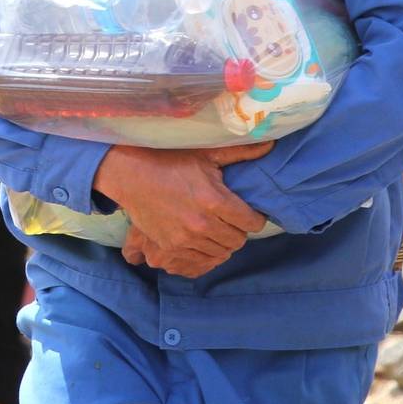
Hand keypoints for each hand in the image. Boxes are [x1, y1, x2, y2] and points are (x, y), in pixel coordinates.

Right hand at [94, 142, 273, 277]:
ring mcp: (185, 238)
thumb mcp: (206, 155)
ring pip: (222, 253)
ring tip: (217, 228)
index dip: (254, 217)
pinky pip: (201, 260)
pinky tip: (203, 238)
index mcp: (215, 200)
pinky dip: (206, 252)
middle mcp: (202, 223)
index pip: (252, 222)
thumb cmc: (171, 161)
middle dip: (239, 230)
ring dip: (223, 242)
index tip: (248, 213)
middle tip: (232, 220)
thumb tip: (270, 143)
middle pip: (238, 240)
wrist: (132, 176)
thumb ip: (240, 153)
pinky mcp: (171, 247)